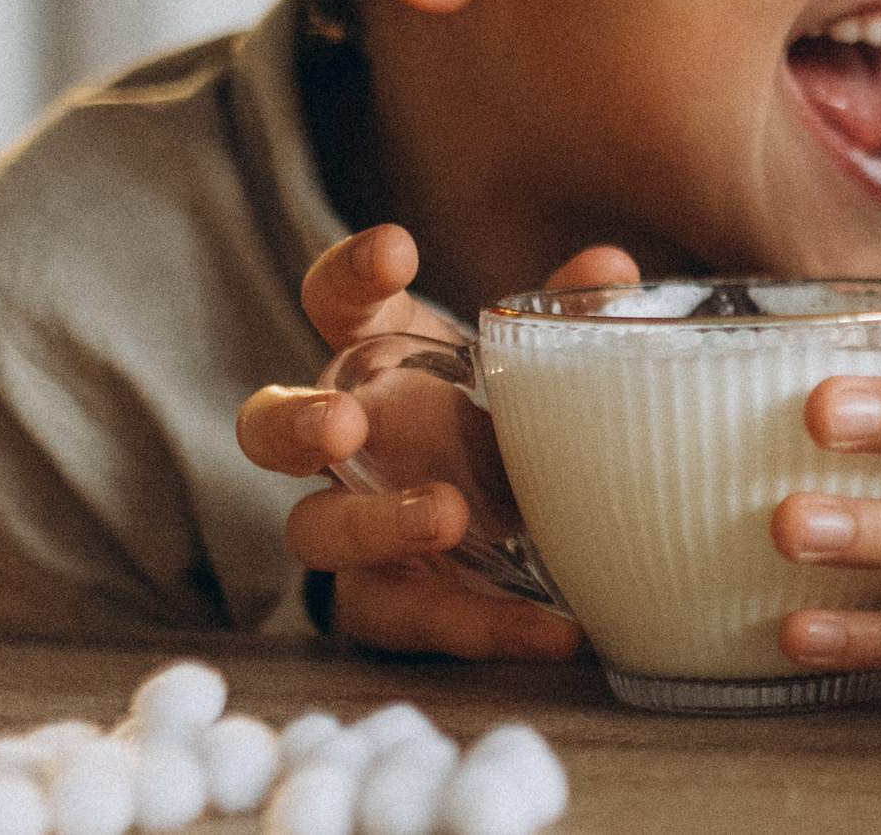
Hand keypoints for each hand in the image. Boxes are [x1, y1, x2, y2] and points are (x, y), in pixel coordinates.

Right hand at [233, 224, 634, 657]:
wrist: (521, 529)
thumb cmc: (513, 420)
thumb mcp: (542, 367)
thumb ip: (570, 315)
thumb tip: (610, 271)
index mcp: (381, 360)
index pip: (337, 302)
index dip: (351, 274)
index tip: (396, 251)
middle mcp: (350, 440)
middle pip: (271, 425)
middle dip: (293, 422)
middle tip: (340, 424)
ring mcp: (355, 528)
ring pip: (318, 530)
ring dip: (374, 523)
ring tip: (444, 515)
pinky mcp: (390, 602)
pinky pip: (416, 617)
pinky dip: (485, 625)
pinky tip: (555, 630)